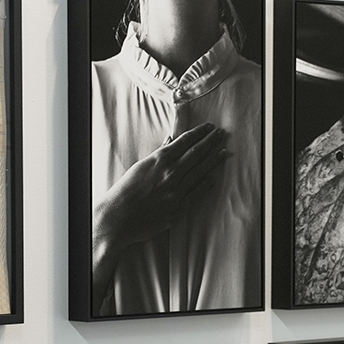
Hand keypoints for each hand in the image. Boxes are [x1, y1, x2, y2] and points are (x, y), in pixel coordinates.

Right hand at [93, 123, 227, 283]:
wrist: (119, 216)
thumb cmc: (126, 190)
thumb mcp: (141, 166)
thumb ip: (159, 155)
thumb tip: (171, 142)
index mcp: (160, 160)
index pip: (185, 141)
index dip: (199, 133)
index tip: (209, 127)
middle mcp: (171, 173)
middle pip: (196, 154)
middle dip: (211, 142)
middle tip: (222, 134)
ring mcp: (176, 191)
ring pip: (200, 172)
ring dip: (214, 160)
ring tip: (224, 152)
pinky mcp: (178, 208)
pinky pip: (196, 193)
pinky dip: (206, 184)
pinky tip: (214, 177)